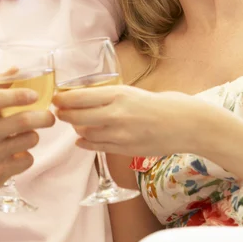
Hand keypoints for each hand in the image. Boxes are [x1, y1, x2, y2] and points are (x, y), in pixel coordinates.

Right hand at [0, 87, 54, 204]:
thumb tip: (16, 69)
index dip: (18, 94)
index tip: (35, 95)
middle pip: (23, 121)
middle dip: (44, 117)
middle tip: (49, 117)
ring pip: (29, 140)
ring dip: (34, 136)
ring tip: (27, 135)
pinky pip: (27, 160)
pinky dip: (27, 156)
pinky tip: (17, 154)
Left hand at [54, 85, 212, 156]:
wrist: (187, 124)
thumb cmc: (164, 103)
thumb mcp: (134, 92)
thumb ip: (112, 97)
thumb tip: (89, 99)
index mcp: (118, 94)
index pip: (79, 97)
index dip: (62, 99)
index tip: (55, 98)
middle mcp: (116, 114)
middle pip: (77, 116)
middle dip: (63, 114)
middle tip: (56, 111)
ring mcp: (119, 134)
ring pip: (85, 132)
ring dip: (75, 128)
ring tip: (71, 123)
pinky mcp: (125, 149)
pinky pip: (97, 146)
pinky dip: (85, 142)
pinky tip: (80, 140)